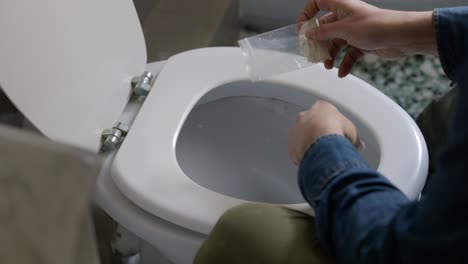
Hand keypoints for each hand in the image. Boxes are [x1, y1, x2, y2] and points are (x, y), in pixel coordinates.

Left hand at [288, 101, 359, 164]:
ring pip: (302, 138)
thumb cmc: (335, 130)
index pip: (326, 115)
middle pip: (312, 125)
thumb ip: (354, 137)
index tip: (338, 135)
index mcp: (320, 108)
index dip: (333, 126)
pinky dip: (305, 157)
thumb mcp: (351, 131)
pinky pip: (297, 152)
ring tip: (322, 156)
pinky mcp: (291, 145)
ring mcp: (295, 130)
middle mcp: (304, 116)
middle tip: (329, 146)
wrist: (319, 141)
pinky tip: (314, 162)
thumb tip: (358, 145)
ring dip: (310, 146)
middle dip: (319, 134)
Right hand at [297, 0, 435, 76]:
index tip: (301, 29)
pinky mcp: (362, 43)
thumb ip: (323, 32)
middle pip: (325, 28)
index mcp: (341, 6)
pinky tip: (342, 72)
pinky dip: (344, 63)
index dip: (307, 14)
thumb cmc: (376, 26)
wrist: (402, 37)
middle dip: (318, 42)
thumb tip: (308, 33)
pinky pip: (349, 54)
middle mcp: (346, 17)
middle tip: (313, 54)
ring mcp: (354, 30)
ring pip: (336, 43)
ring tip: (327, 66)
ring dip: (330, 55)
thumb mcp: (343, 29)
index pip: (318, 3)